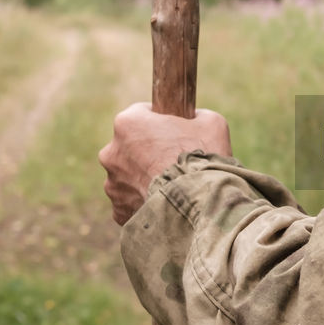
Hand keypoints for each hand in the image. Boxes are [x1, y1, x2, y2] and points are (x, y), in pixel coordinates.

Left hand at [99, 102, 231, 224]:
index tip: (176, 131)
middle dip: (150, 152)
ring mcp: (113, 184)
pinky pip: (131, 203)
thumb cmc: (204, 158)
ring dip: (146, 178)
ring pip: (129, 177)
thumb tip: (196, 120)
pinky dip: (146, 202)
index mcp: (128, 123)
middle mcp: (112, 152)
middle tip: (175, 160)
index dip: (161, 121)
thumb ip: (197, 117)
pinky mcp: (119, 210)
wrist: (201, 203)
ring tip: (173, 185)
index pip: (142, 114)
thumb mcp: (211, 123)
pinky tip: (166, 203)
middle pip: (131, 147)